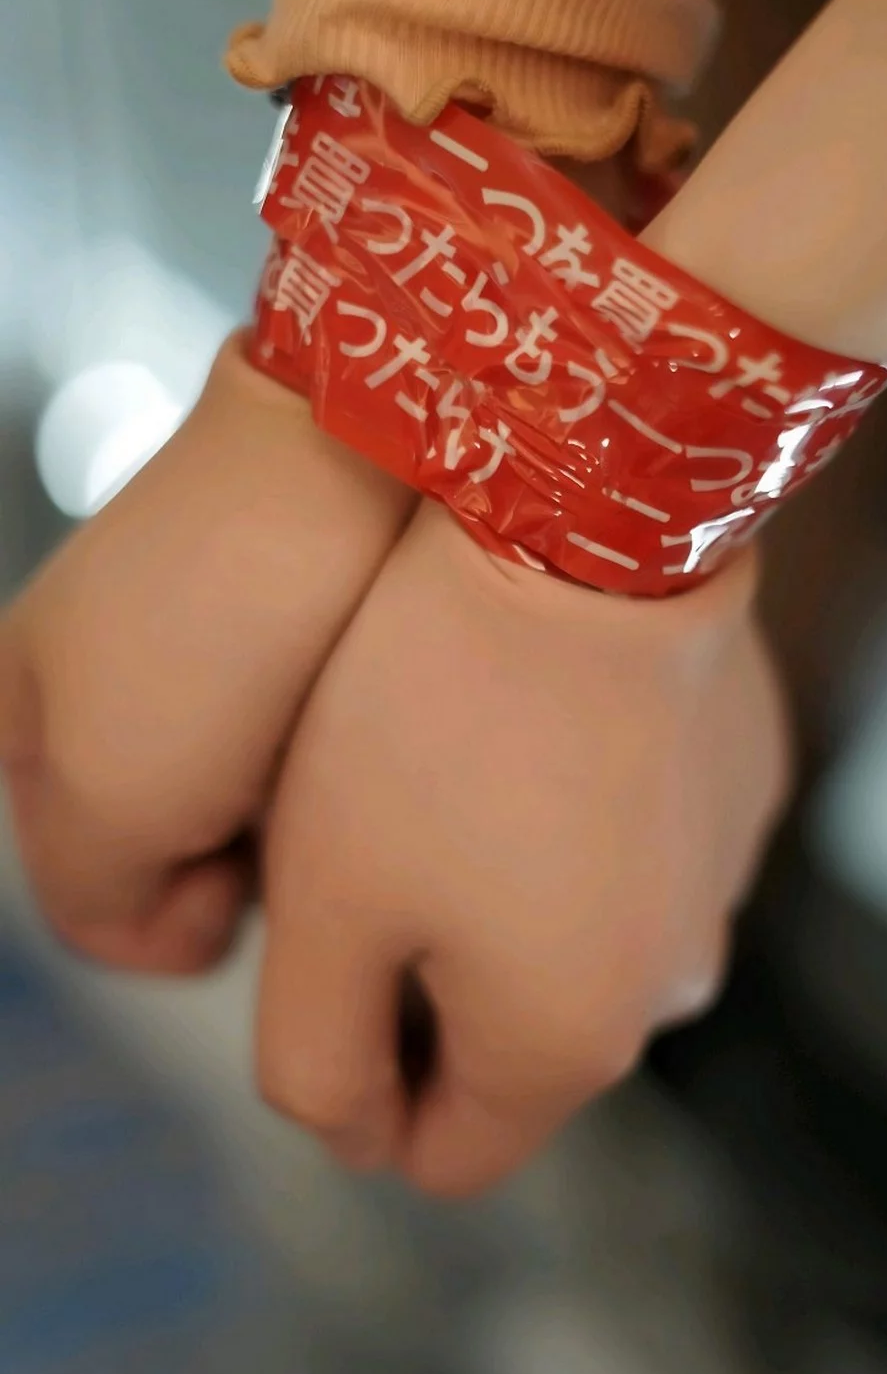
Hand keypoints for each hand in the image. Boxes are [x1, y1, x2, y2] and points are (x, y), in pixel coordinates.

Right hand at [0, 334, 412, 971]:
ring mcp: (200, 655)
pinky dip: (334, 758)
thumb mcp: (107, 792)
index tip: (225, 878)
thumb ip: (98, 899)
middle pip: (176, 855)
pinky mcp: (284, 625)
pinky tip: (366, 719)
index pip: (88, 901)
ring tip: (330, 751)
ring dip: (291, 816)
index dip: (162, 918)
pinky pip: (305, 744)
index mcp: (22, 721)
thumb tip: (175, 924)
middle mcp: (106, 692)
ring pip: (249, 811)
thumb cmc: (214, 622)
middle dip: (231, 864)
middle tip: (278, 803)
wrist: (350, 449)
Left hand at [256, 500, 788, 1194]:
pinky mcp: (746, 786)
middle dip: (430, 988)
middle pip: (515, 1049)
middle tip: (365, 856)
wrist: (584, 526)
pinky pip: (638, 848)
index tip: (316, 979)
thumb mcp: (325, 910)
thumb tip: (356, 1134)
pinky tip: (533, 725)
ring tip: (448, 774)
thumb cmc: (432, 715)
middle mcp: (670, 988)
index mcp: (564, 1047)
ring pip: (578, 942)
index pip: (444, 1156)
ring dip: (510, 899)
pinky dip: (581, 822)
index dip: (361, 1098)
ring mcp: (720, 883)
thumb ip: (319, 1064)